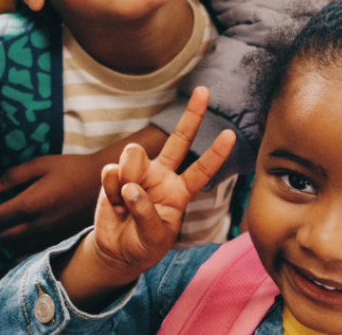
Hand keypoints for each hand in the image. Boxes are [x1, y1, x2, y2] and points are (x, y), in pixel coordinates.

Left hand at [0, 154, 104, 252]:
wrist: (103, 184)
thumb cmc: (71, 169)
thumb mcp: (41, 163)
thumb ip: (15, 175)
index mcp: (31, 204)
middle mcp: (38, 224)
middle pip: (2, 237)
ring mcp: (49, 234)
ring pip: (16, 246)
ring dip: (0, 241)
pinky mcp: (58, 238)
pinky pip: (31, 249)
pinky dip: (17, 246)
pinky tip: (14, 239)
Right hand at [90, 88, 234, 277]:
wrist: (115, 250)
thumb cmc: (143, 245)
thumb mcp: (153, 238)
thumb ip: (146, 212)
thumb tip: (130, 186)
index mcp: (179, 192)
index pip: (201, 170)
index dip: (215, 153)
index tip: (231, 134)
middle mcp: (161, 176)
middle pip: (178, 140)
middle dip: (192, 115)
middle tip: (204, 91)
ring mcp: (137, 173)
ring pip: (134, 156)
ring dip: (127, 178)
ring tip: (124, 202)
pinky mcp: (114, 175)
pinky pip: (111, 172)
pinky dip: (110, 190)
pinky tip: (113, 204)